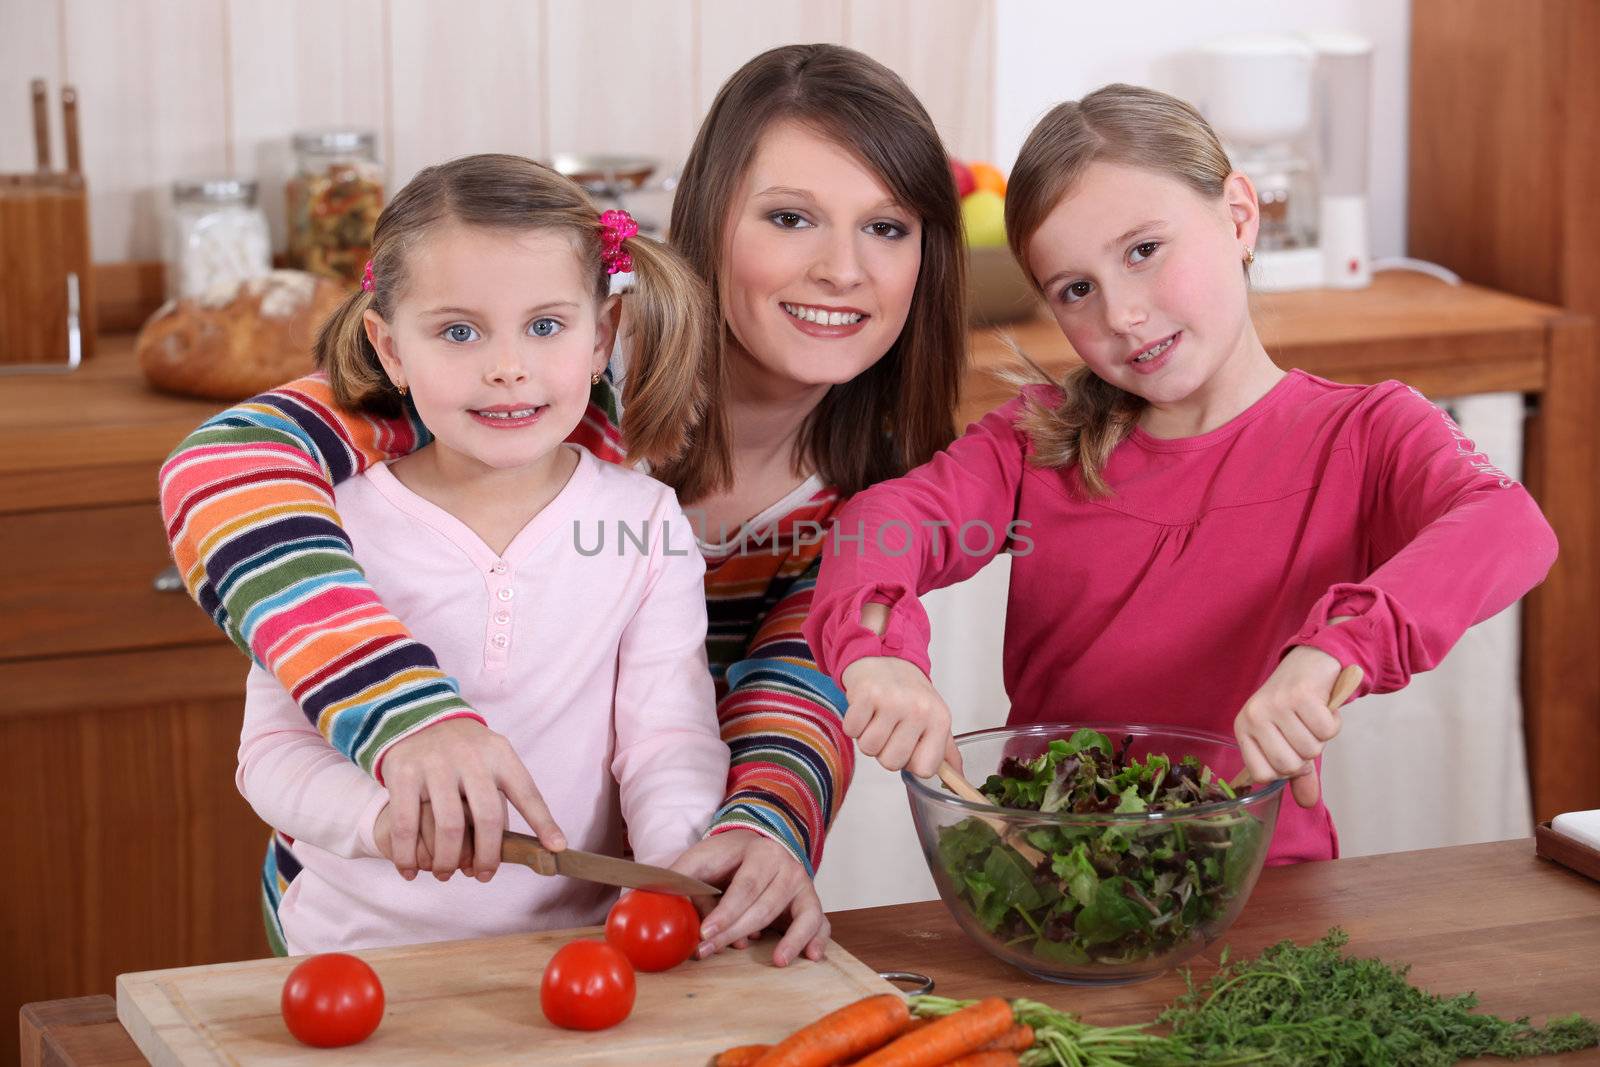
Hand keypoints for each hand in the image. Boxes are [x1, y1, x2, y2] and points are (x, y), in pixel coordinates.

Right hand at [377, 718, 564, 882]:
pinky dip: (407, 855)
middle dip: (488, 855)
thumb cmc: (463, 750)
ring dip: (448, 860)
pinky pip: (406, 824)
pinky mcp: (403, 773)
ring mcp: (435, 764)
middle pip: (487, 817)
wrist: (416, 715)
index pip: (526, 792)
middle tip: (483, 875)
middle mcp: (470, 758)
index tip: (556, 848)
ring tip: (446, 874)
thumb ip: (505, 793)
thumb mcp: (491, 758)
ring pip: (449, 826)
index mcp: (499, 754)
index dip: (543, 822)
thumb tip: (527, 843)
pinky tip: (410, 871)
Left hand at [669, 829, 827, 967]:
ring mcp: (801, 883)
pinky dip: (818, 938)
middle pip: (765, 905)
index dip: (725, 912)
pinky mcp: (811, 901)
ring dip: (788, 940)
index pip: (744, 886)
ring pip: (798, 914)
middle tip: (709, 951)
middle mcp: (784, 865)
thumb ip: (680, 877)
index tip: (704, 933)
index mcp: (758, 852)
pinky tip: (812, 956)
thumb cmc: (726, 857)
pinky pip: (820, 921)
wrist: (761, 841)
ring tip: (777, 961)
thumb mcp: (700, 858)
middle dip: (737, 932)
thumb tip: (651, 895)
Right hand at [840, 656, 961, 778]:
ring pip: (869, 749)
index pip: (925, 769)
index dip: (911, 762)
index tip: (909, 745)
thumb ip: (945, 752)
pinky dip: (853, 724)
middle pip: (892, 763)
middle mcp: (919, 710)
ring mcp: (892, 701)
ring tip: (877, 717)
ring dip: (868, 737)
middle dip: (885, 751)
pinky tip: (865, 709)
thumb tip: (958, 781)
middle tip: (890, 728)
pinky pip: (851, 731)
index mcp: (940, 720)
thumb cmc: (910, 694)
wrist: (886, 658)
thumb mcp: (934, 719)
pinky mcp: (866, 694)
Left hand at [1233, 645, 1344, 807]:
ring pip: (1309, 749)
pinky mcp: (1300, 695)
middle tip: (1306, 732)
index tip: (1292, 751)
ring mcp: (1275, 705)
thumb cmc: (1297, 704)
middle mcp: (1254, 717)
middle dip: (1306, 755)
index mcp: (1244, 730)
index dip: (1285, 770)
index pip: (1262, 775)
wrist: (1312, 661)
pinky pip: (1326, 731)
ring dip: (1321, 737)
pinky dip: (1334, 722)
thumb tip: (1307, 804)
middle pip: (1287, 765)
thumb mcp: (1290, 739)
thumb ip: (1298, 774)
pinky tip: (1324, 707)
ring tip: (1313, 717)